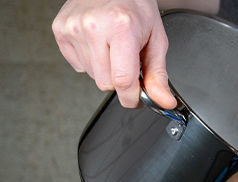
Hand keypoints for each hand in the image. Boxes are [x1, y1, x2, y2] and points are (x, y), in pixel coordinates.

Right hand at [52, 0, 175, 108]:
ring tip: (113, 48)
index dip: (132, 97)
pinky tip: (99, 45)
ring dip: (106, 70)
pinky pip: (78, 66)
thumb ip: (158, 74)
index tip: (137, 99)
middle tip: (129, 62)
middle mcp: (94, 27)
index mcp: (121, 28)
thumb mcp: (156, 39)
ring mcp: (73, 28)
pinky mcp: (60, 30)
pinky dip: (91, 61)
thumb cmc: (136, 7)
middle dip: (121, 80)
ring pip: (92, 76)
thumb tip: (164, 102)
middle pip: (106, 83)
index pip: (123, 80)